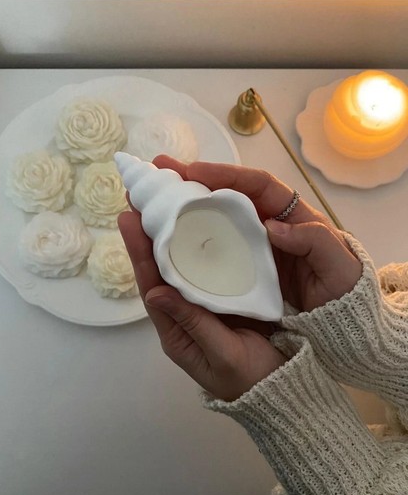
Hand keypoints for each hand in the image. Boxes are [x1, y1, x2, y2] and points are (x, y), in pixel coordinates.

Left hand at [118, 205, 286, 402]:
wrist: (282, 389)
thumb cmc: (251, 378)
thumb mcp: (222, 355)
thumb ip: (193, 323)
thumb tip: (156, 293)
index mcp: (176, 332)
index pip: (152, 286)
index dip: (139, 253)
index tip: (128, 219)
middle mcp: (183, 315)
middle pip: (160, 271)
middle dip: (147, 236)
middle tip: (137, 199)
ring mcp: (202, 306)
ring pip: (180, 266)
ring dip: (170, 236)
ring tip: (162, 203)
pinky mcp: (223, 299)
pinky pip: (205, 269)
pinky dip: (198, 246)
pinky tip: (199, 223)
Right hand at [152, 156, 361, 311]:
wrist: (341, 322)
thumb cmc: (343, 290)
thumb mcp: (337, 265)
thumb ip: (313, 240)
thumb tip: (271, 227)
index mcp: (293, 215)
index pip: (257, 185)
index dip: (226, 174)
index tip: (194, 172)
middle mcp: (268, 224)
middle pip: (228, 195)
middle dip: (194, 181)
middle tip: (159, 171)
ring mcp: (254, 245)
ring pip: (217, 219)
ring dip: (185, 206)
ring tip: (152, 197)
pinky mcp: (244, 266)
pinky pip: (215, 247)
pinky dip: (192, 238)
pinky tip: (167, 237)